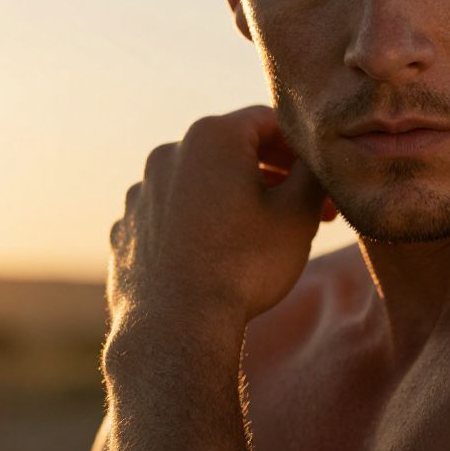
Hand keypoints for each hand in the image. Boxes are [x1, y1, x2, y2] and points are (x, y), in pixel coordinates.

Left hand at [106, 106, 335, 342]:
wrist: (176, 330)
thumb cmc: (244, 266)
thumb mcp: (298, 213)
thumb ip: (313, 171)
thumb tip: (318, 156)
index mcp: (212, 136)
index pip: (269, 121)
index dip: (302, 148)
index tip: (322, 178)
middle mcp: (169, 153)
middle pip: (234, 150)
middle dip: (274, 175)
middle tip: (309, 210)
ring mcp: (141, 191)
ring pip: (201, 183)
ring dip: (236, 198)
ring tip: (265, 235)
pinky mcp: (128, 227)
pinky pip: (173, 214)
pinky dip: (199, 224)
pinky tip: (220, 254)